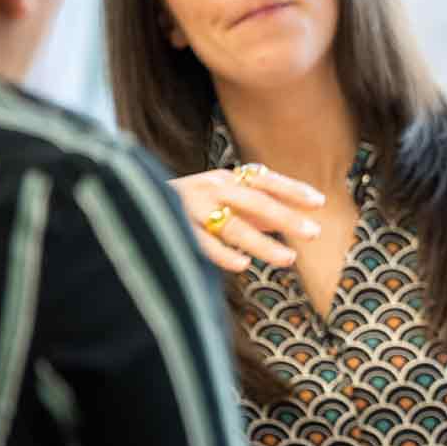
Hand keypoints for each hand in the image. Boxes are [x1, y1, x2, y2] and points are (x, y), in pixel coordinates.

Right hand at [171, 164, 324, 272]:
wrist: (127, 202)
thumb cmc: (183, 206)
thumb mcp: (218, 202)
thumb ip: (249, 213)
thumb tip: (285, 224)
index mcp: (224, 180)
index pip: (265, 181)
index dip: (292, 189)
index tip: (319, 201)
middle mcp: (210, 188)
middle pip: (255, 201)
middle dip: (286, 217)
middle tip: (314, 232)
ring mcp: (192, 207)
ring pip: (232, 226)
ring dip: (262, 243)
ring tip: (289, 258)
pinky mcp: (174, 227)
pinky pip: (202, 244)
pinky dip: (222, 254)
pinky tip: (242, 266)